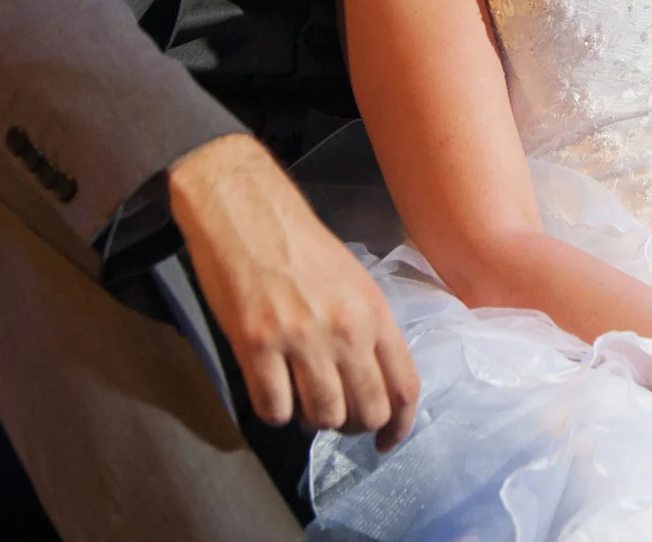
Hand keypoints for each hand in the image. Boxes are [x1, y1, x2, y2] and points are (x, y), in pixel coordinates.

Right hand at [168, 133, 419, 450]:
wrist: (246, 210)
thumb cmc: (300, 243)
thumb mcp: (353, 281)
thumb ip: (367, 329)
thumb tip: (372, 381)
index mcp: (374, 312)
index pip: (404, 387)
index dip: (399, 426)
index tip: (386, 442)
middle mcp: (345, 329)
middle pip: (367, 411)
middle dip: (353, 426)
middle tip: (335, 417)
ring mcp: (301, 338)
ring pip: (323, 418)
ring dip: (312, 421)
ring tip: (300, 400)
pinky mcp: (257, 345)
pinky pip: (274, 409)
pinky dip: (273, 412)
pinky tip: (269, 390)